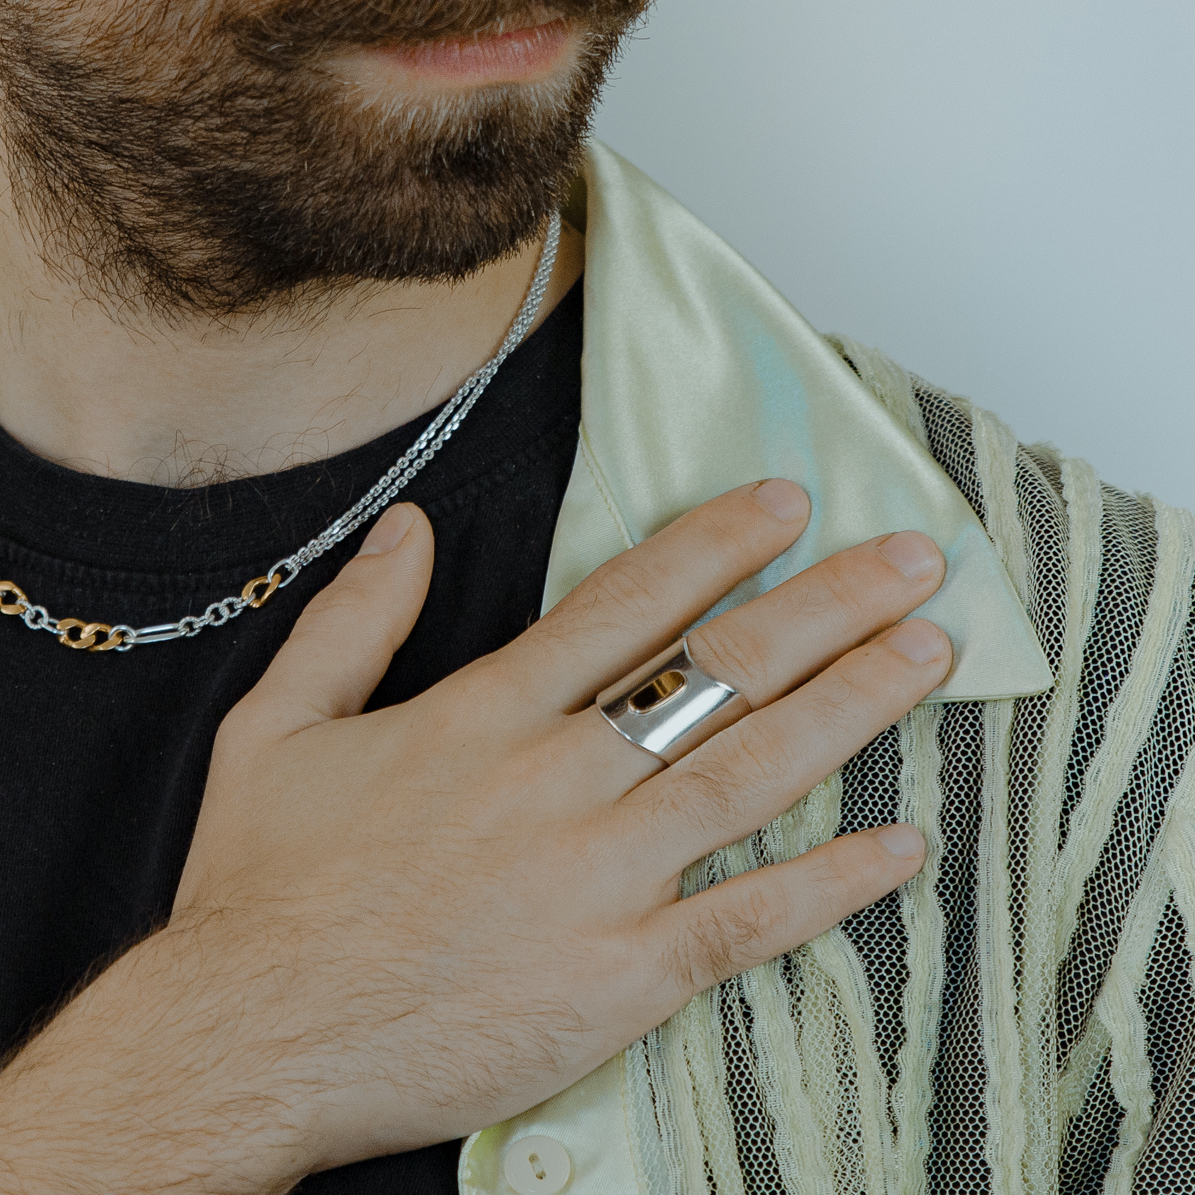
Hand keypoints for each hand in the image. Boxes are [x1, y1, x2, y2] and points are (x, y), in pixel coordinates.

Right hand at [0, 480, 949, 1193]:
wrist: (247, 1040)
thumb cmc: (260, 890)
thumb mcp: (276, 727)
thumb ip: (353, 619)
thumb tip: (407, 528)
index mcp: (483, 717)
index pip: (627, 605)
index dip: (716, 545)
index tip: (786, 505)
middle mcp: (555, 782)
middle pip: (716, 673)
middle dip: (825, 608)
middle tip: (911, 561)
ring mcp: (594, 881)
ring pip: (749, 776)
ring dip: (849, 708)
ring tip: (925, 654)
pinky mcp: (614, 978)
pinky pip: (742, 921)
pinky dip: (827, 884)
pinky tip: (899, 846)